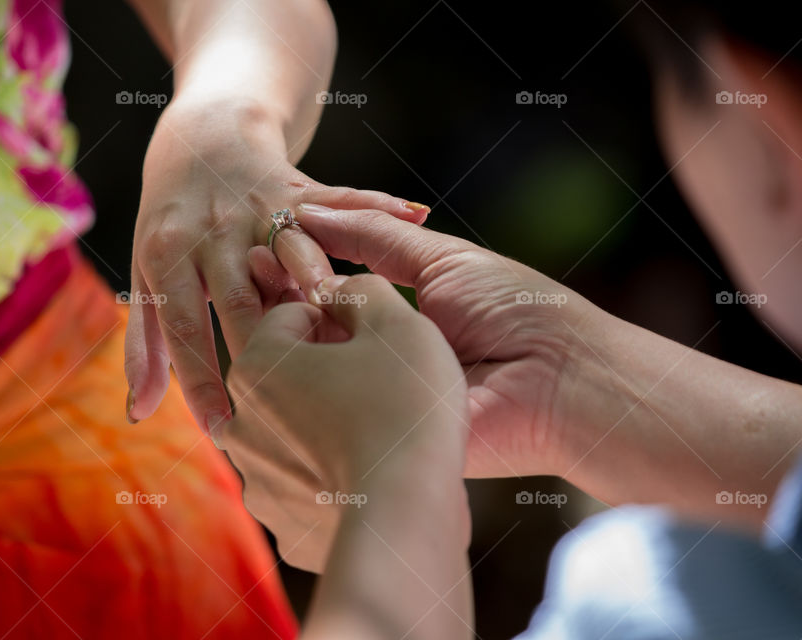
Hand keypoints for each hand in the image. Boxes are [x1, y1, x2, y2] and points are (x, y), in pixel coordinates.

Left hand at [123, 97, 428, 434]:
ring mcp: (256, 208)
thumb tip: (139, 414)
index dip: (200, 380)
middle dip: (260, 347)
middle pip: (238, 297)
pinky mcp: (297, 187)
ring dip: (316, 280)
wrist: (200, 140)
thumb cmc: (172, 223)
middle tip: (292, 401)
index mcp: (170, 258)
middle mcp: (213, 234)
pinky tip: (415, 214)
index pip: (185, 328)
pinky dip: (374, 204)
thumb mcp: (150, 275)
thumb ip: (148, 344)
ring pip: (290, 250)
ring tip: (349, 324)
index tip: (222, 429)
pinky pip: (340, 198)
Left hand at [223, 274, 467, 571]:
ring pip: (292, 429)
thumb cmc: (404, 410)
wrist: (408, 517)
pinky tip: (367, 471)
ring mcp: (256, 478)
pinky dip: (327, 472)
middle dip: (325, 368)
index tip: (369, 335)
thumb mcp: (399, 325)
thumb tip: (345, 288)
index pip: (290, 315)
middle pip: (286, 373)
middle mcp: (241, 421)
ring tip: (376, 428)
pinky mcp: (280, 520)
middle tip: (377, 378)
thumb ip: (365, 290)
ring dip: (323, 420)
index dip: (336, 315)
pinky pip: (304, 480)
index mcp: (257, 364)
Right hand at [282, 204, 600, 478]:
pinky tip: (268, 350)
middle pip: (310, 327)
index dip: (294, 267)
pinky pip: (326, 409)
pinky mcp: (373, 435)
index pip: (326, 289)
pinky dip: (298, 380)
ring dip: (283, 335)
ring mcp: (371, 398)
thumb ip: (375, 237)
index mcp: (392, 315)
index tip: (261, 246)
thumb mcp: (441, 260)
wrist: (559, 380)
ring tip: (253, 299)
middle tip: (245, 269)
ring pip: (308, 367)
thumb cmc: (515, 310)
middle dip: (279, 298)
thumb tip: (311, 213)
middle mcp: (374, 356)